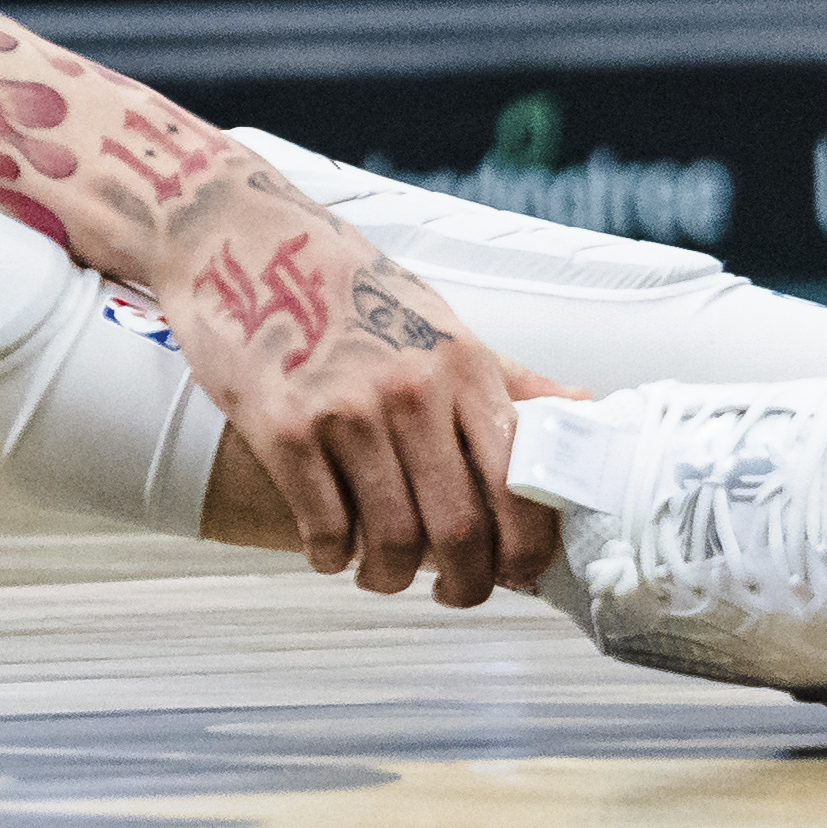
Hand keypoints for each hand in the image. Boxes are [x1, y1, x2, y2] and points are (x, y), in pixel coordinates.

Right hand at [164, 184, 565, 609]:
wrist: (239, 235)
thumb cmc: (345, 282)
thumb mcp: (437, 319)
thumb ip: (507, 378)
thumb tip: (587, 410)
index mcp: (463, 365)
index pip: (519, 483)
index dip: (524, 551)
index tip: (513, 574)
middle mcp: (413, 389)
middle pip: (461, 528)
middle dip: (465, 584)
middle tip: (453, 593)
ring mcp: (346, 410)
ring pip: (391, 538)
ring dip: (388, 576)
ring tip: (379, 572)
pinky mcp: (282, 427)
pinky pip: (322, 525)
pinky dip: (330, 555)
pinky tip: (328, 548)